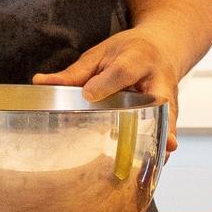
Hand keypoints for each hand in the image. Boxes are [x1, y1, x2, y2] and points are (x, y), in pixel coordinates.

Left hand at [34, 27, 184, 150]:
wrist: (162, 46)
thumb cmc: (127, 51)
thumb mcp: (100, 54)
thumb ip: (75, 73)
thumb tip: (40, 82)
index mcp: (138, 59)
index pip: (122, 72)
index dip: (106, 84)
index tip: (88, 95)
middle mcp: (159, 80)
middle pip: (159, 99)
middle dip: (156, 117)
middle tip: (152, 136)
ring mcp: (170, 98)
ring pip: (168, 119)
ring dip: (161, 139)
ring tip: (152, 162)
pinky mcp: (171, 112)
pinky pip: (166, 130)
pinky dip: (160, 146)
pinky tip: (151, 166)